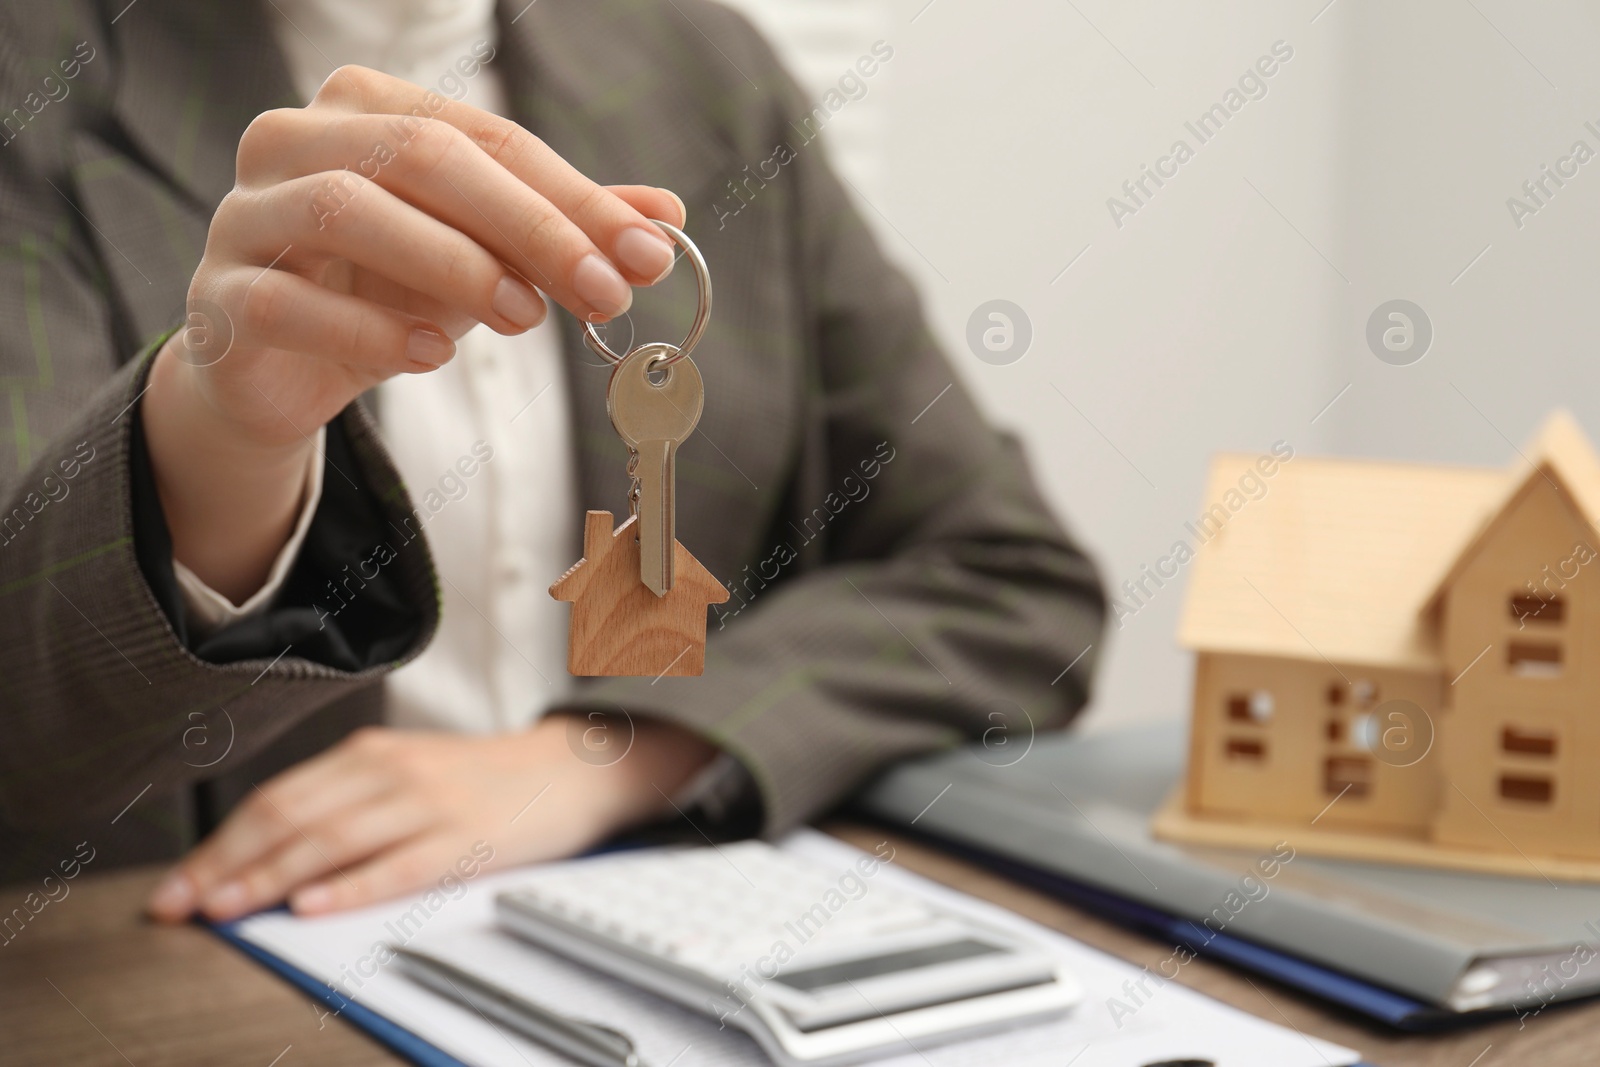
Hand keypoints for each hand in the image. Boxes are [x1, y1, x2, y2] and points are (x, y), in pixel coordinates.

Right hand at [143, 64, 684, 598]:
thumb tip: (665, 217)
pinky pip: (288, 300)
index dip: (573, 198)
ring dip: (451, 264)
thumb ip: (564, 233)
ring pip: (344, 207)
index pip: (485, 138)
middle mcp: (293, 139)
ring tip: (524, 319)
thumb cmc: (386, 292)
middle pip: (421, 156)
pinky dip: (369, 329)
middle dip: (528, 225)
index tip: (645, 255)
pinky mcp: (218, 297)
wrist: (278, 370)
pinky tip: (434, 353)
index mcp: (365, 108)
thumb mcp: (486, 260)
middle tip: (602, 290)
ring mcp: (243, 214)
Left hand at [145, 713, 717, 921]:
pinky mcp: (465, 840)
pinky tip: (315, 905)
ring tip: (227, 910)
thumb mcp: (406, 774)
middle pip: (291, 819)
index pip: (275, 800)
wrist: (570, 769)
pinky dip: (351, 888)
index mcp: (369, 756)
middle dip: (227, 866)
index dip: (218, 846)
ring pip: (333, 840)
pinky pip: (398, 866)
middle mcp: (391, 773)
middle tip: (182, 906)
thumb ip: (344, 802)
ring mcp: (429, 804)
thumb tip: (265, 854)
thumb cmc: (481, 780)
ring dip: (271, 878)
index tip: (177, 886)